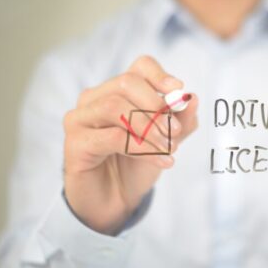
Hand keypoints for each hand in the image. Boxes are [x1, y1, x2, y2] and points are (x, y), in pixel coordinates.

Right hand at [63, 56, 197, 234]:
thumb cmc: (137, 164)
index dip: (160, 76)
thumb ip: (181, 121)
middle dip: (156, 106)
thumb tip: (193, 98)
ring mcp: (79, 118)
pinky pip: (112, 137)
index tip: (179, 92)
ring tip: (169, 147)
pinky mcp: (74, 143)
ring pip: (115, 106)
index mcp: (118, 91)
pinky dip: (142, 148)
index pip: (140, 67)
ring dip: (149, 128)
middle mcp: (94, 98)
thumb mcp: (166, 140)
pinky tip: (162, 160)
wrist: (115, 200)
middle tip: (176, 131)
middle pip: (126, 83)